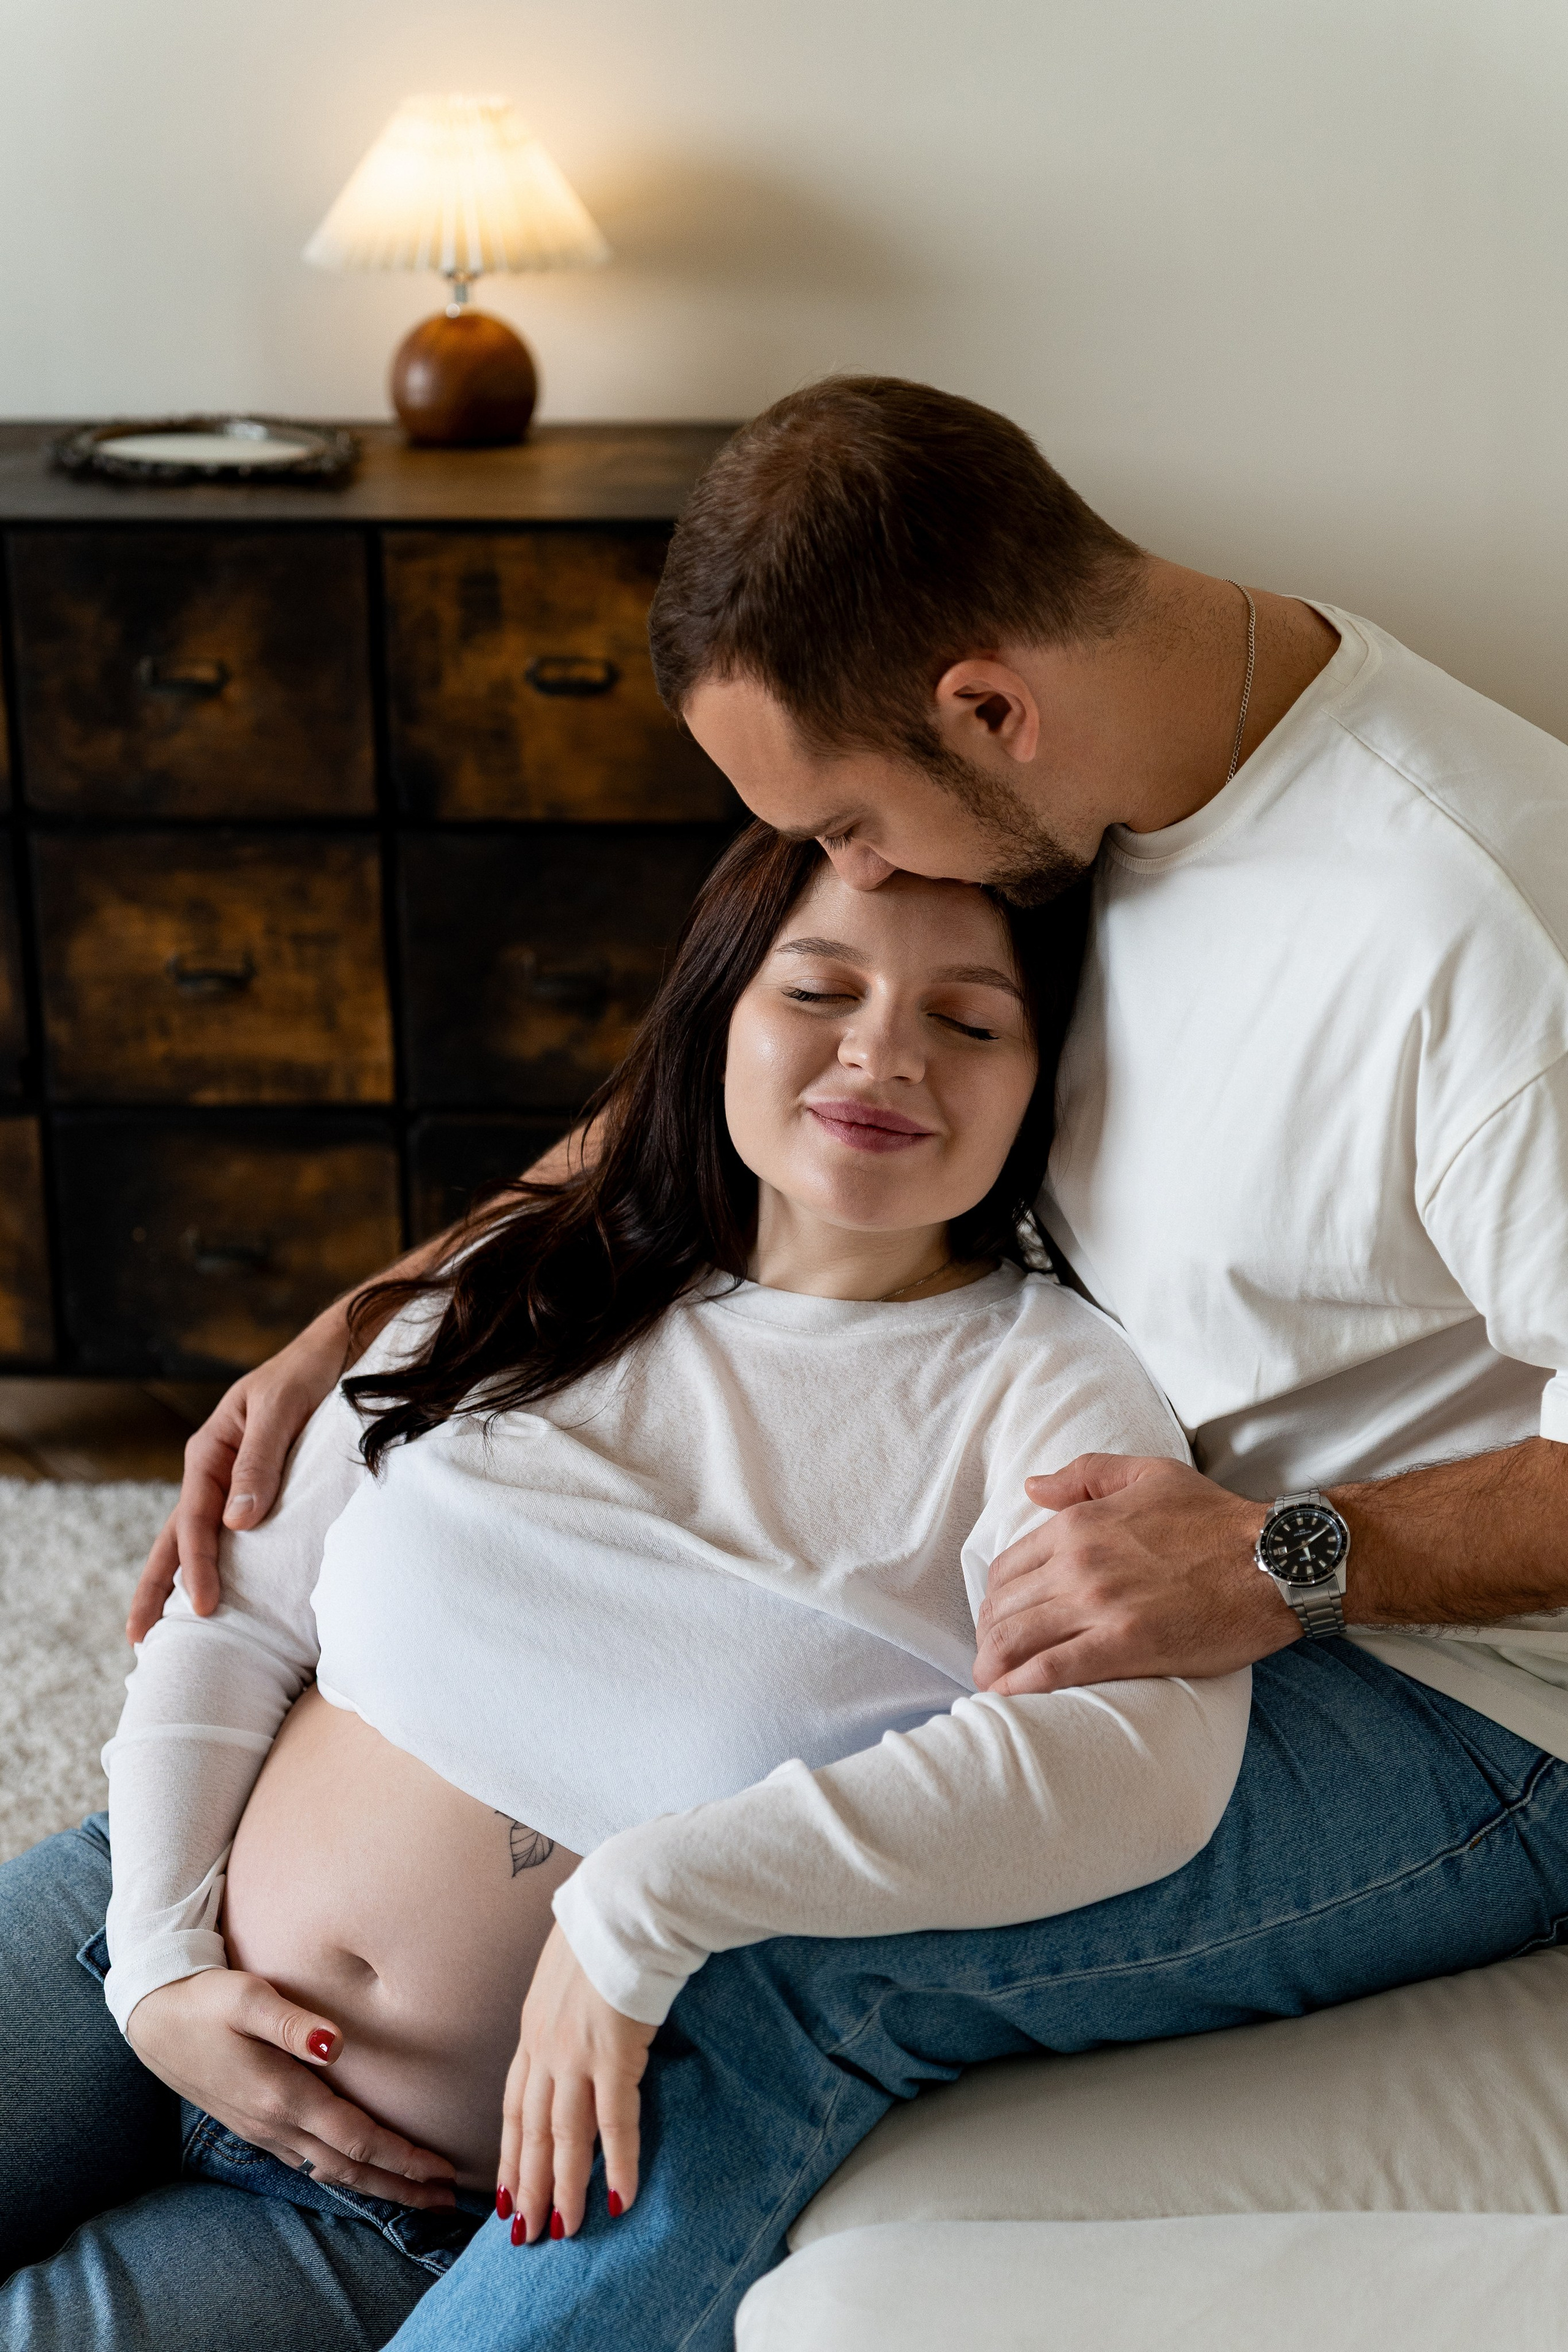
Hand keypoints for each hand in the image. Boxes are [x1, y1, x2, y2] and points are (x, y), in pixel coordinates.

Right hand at [126, 1312, 350, 1641]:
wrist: (338, 1351)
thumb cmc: (308, 1373)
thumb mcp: (281, 1408)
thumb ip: (259, 1461)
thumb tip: (237, 1523)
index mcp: (209, 1452)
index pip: (194, 1521)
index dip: (196, 1567)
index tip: (204, 1608)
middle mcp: (213, 1470)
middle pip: (177, 1537)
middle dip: (158, 1587)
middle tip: (141, 1639)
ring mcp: (232, 1481)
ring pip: (197, 1538)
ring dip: (180, 1579)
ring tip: (167, 1627)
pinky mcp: (258, 1488)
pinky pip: (229, 1531)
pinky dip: (217, 1561)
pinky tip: (219, 1589)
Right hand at [127, 1968, 456, 2206]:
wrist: (152, 2018)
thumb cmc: (205, 1999)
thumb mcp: (247, 1997)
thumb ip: (292, 2023)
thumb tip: (333, 2044)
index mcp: (282, 2096)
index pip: (356, 2139)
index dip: (402, 2158)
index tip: (443, 2170)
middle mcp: (275, 2124)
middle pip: (350, 2168)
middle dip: (402, 2186)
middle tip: (449, 2200)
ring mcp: (263, 2130)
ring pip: (330, 2171)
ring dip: (376, 2185)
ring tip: (418, 2194)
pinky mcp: (254, 2125)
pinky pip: (308, 2162)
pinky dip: (343, 2174)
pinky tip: (359, 2174)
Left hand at [496, 1923, 653, 2242]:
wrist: (627, 1902)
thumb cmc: (606, 1926)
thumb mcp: (568, 1970)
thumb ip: (564, 2007)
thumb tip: (576, 2025)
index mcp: (532, 2028)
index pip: (513, 2106)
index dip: (509, 2155)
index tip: (506, 2195)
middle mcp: (545, 2047)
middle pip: (530, 2131)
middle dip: (527, 2186)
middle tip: (526, 2233)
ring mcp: (577, 2053)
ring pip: (563, 2136)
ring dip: (563, 2188)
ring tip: (565, 2230)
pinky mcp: (615, 2052)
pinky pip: (614, 2121)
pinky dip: (616, 2162)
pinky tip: (620, 2196)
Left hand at [974, 1453, 1294, 1693]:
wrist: (1273, 1560)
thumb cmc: (1216, 1518)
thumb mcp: (1147, 1474)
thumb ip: (1085, 1475)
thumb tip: (1032, 1487)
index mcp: (1078, 1524)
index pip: (1007, 1568)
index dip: (996, 1598)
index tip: (1002, 1618)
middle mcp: (1078, 1563)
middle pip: (1003, 1608)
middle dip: (990, 1637)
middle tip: (995, 1658)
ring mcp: (1098, 1605)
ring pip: (1016, 1640)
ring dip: (994, 1666)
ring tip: (993, 1684)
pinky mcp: (1123, 1646)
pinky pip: (1051, 1670)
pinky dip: (1021, 1687)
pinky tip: (1008, 1699)